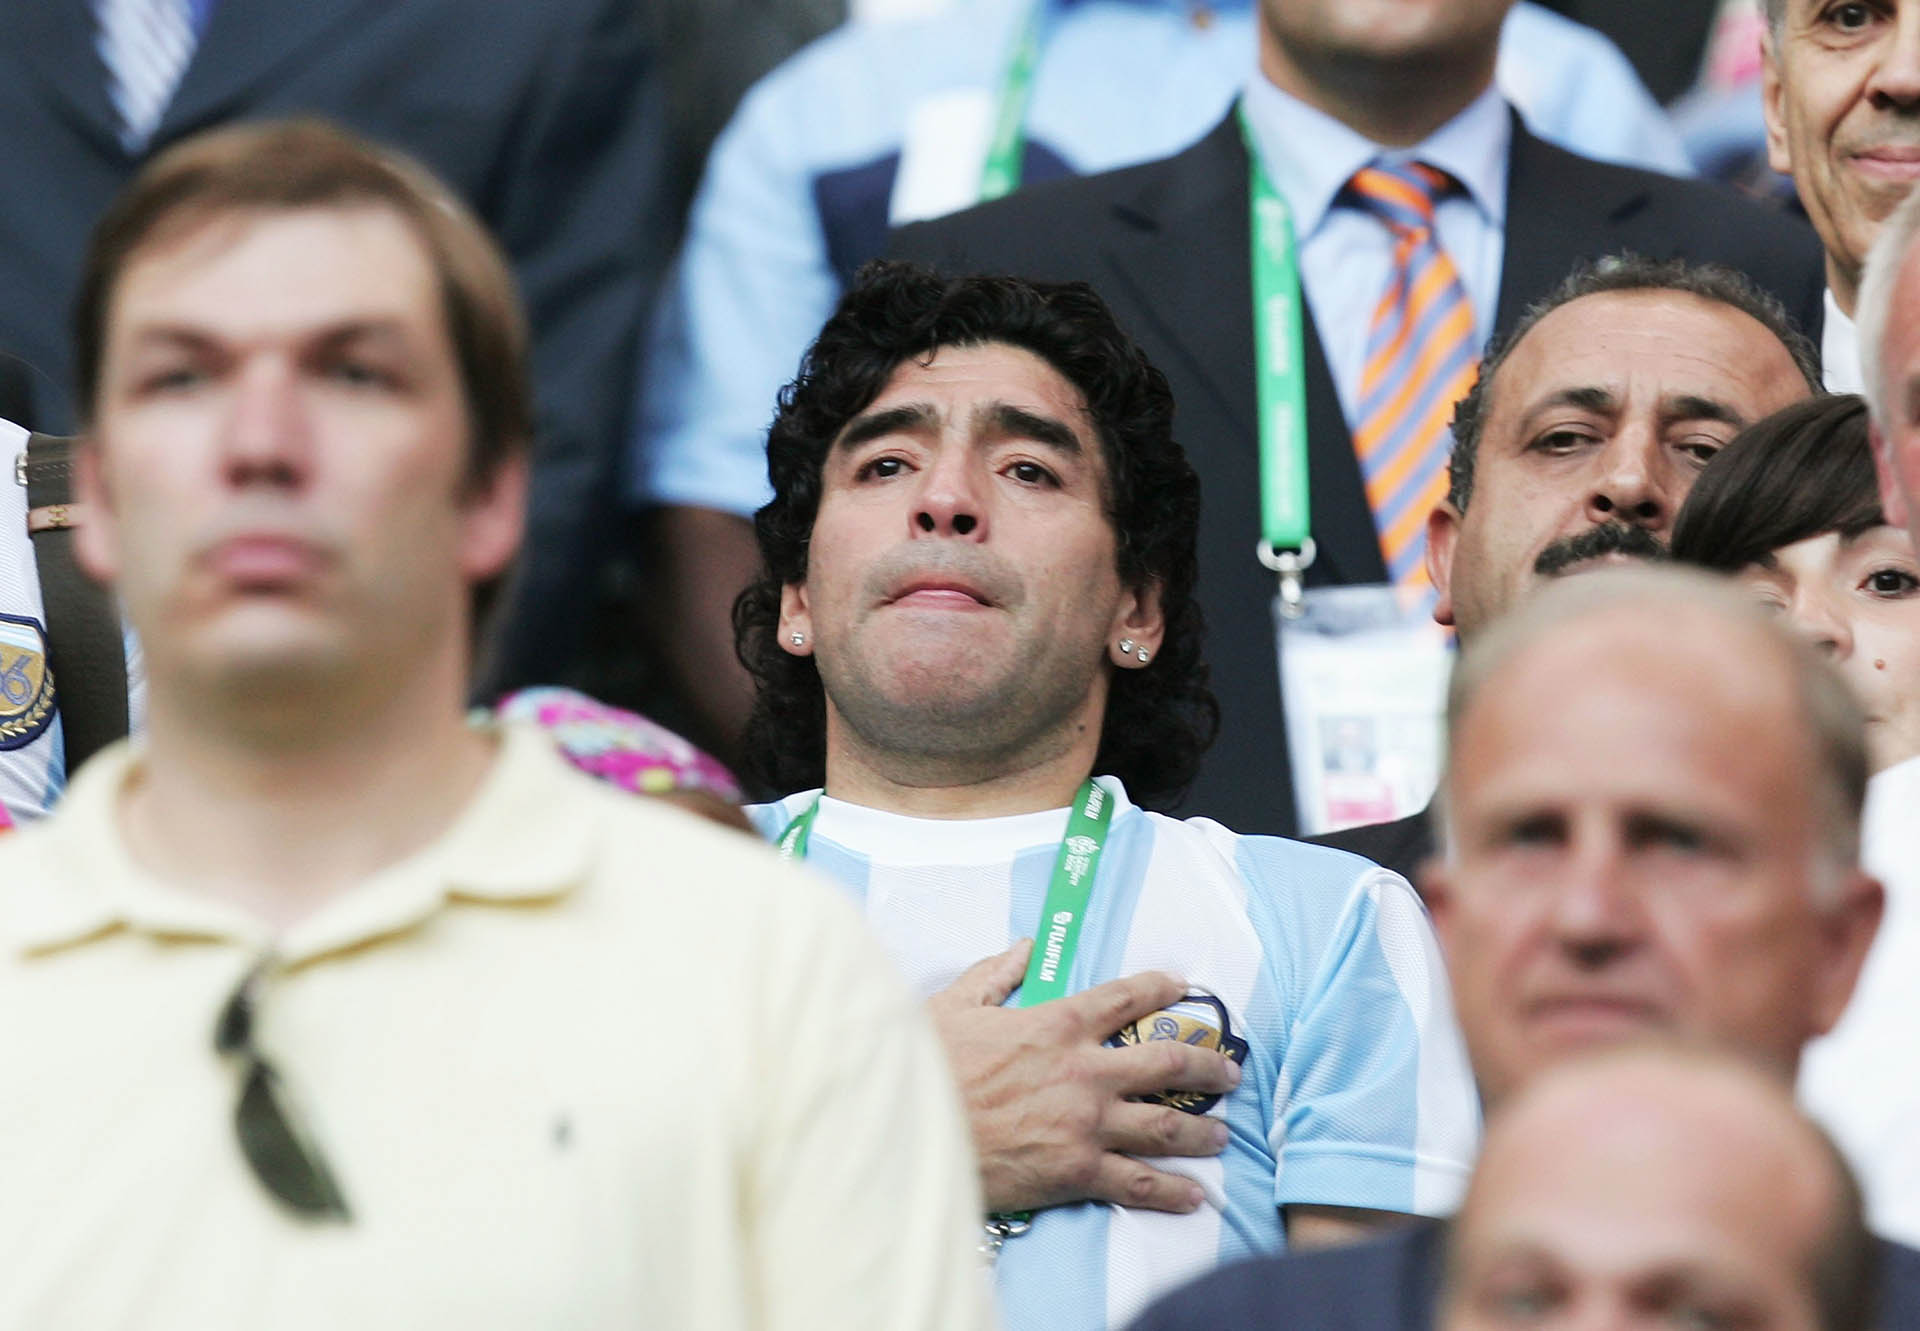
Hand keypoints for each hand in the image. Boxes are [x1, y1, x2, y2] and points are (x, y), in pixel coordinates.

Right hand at [926, 942, 1242, 1214]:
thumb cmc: (928, 1063)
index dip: (1160, 989)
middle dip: (1207, 1064)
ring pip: (1166, 1123)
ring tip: (1222, 1136)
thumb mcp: (955, 1003)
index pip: (1124, 998)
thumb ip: (995, 973)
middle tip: (1229, 1071)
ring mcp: (1087, 1122)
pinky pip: (1138, 1182)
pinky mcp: (1078, 1169)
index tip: (1183, 987)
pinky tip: (1194, 1197)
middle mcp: (1085, 1069)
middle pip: (1168, 1061)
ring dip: (1201, 1130)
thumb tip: (1024, 948)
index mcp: (1057, 1023)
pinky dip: (1172, 1192)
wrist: (908, 1127)